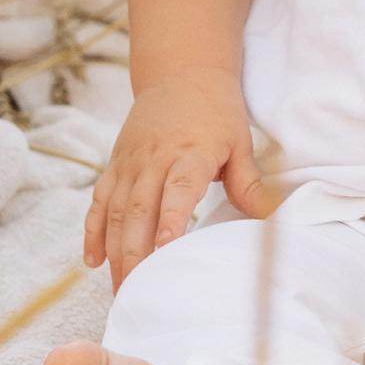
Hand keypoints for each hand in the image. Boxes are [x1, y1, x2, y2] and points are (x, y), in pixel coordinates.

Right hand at [85, 68, 277, 286]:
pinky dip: (92, 231)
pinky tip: (93, 261)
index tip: (166, 247)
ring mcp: (130, 163)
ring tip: (120, 288)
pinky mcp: (115, 165)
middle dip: (136, 252)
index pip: (179, 188)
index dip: (172, 217)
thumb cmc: (217, 112)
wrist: (182, 73)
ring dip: (115, 250)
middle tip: (139, 291)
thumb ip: (249, 183)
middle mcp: (155, 158)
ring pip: (115, 210)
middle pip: (139, 209)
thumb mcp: (240, 142)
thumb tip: (271, 216)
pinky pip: (99, 201)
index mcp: (190, 152)